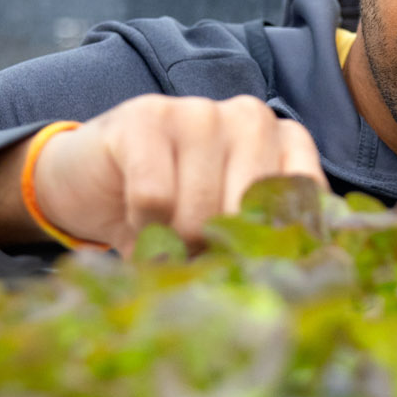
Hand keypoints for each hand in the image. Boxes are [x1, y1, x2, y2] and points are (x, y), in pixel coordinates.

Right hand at [30, 95, 324, 254]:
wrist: (89, 183)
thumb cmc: (171, 211)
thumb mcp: (223, 228)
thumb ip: (261, 240)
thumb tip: (286, 286)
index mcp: (282, 140)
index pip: (307, 195)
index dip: (278, 243)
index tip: (254, 267)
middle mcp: (251, 117)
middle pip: (251, 208)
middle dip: (219, 248)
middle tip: (193, 254)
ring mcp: (200, 110)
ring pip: (202, 208)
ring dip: (176, 240)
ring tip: (164, 234)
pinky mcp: (148, 116)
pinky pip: (155, 196)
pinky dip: (142, 224)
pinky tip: (135, 216)